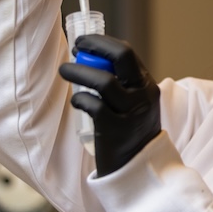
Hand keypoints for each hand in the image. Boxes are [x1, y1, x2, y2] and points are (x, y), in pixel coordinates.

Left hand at [59, 34, 160, 176]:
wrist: (138, 168)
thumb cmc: (130, 131)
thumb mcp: (136, 103)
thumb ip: (122, 83)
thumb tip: (92, 58)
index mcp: (147, 85)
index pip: (127, 52)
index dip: (102, 43)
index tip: (83, 42)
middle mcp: (143, 95)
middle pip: (122, 56)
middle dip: (95, 45)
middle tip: (76, 46)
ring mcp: (130, 113)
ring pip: (104, 81)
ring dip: (79, 72)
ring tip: (65, 71)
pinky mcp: (115, 130)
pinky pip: (93, 105)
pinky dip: (80, 99)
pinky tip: (76, 100)